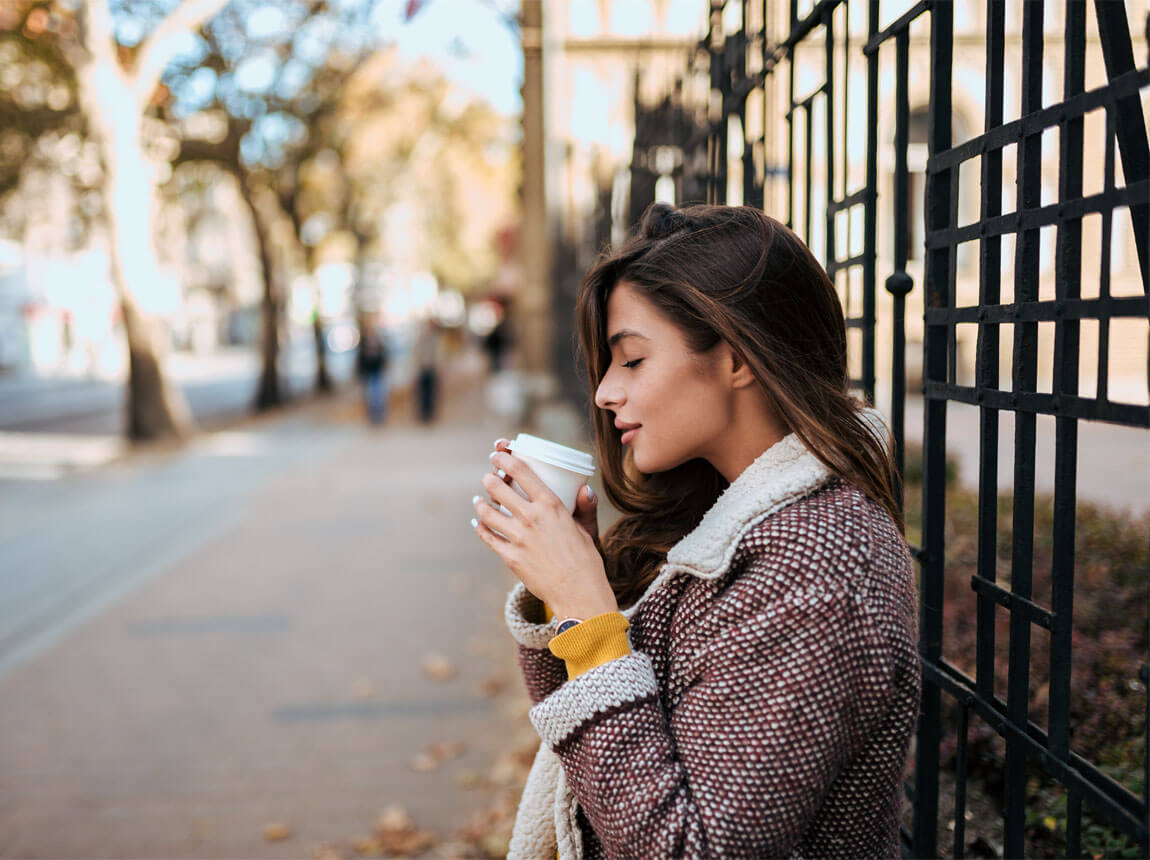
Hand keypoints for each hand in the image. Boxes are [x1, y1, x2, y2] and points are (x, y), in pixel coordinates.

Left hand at [474, 443, 616, 620]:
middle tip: (488, 476)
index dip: (506, 459)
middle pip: (499, 488)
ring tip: (479, 500)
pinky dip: (480, 527)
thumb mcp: (586, 529)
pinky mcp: (510, 557)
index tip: (498, 455)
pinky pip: (488, 537)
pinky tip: (478, 522)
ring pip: (488, 512)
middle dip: (489, 478)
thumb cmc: (585, 560)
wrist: (578, 594)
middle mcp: (532, 518)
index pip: (522, 472)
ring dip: (480, 503)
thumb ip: (584, 507)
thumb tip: (585, 488)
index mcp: (551, 505)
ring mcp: (518, 538)